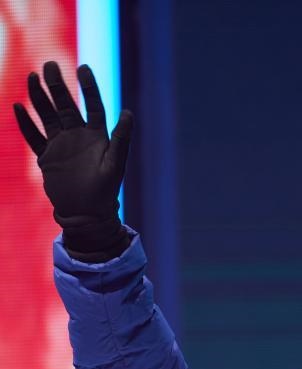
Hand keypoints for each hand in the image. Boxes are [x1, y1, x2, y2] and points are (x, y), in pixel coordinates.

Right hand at [13, 61, 133, 259]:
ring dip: (39, 98)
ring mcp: (61, 145)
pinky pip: (34, 138)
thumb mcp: (115, 165)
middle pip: (66, 106)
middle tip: (50, 65)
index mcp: (97, 136)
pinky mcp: (46, 158)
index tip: (83, 68)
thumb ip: (121, 139)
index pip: (93, 106)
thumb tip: (129, 112)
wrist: (86, 216)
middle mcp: (78, 136)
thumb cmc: (104, 192)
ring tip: (32, 77)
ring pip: (48, 116)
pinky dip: (26, 124)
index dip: (89, 87)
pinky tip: (18, 107)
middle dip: (58, 86)